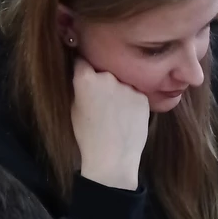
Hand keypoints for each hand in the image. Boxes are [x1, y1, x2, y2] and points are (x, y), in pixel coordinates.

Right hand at [71, 58, 149, 190]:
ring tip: (116, 110)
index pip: (82, 59)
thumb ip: (79, 86)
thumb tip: (82, 73)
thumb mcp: (74, 107)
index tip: (83, 69)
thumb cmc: (88, 136)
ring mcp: (128, 86)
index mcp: (86, 78)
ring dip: (119, 88)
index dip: (82, 64)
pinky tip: (127, 115)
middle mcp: (108, 77)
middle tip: (101, 95)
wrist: (113, 159)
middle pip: (104, 68)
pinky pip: (135, 92)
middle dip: (102, 77)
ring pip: (122, 79)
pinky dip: (131, 100)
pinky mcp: (143, 97)